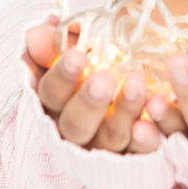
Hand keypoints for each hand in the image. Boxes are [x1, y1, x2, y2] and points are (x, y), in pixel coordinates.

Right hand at [24, 14, 162, 153]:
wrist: (153, 61)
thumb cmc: (110, 49)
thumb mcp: (86, 40)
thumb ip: (61, 41)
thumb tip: (34, 36)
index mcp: (59, 100)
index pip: (51, 93)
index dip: (62, 77)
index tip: (76, 56)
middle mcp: (78, 128)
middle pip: (75, 125)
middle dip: (88, 103)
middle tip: (103, 80)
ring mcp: (107, 144)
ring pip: (109, 138)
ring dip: (122, 115)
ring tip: (137, 86)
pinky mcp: (137, 152)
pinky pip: (140, 151)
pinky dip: (146, 140)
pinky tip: (152, 123)